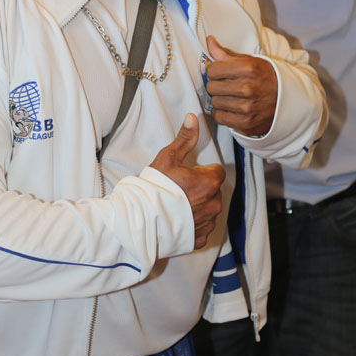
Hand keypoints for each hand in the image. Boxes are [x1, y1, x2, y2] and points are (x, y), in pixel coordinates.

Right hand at [150, 113, 224, 249]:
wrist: (140, 219)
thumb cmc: (153, 187)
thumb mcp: (168, 157)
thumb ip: (185, 138)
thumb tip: (193, 117)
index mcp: (210, 182)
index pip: (216, 171)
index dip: (200, 171)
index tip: (186, 174)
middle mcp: (214, 203)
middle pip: (213, 191)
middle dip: (200, 189)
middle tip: (178, 190)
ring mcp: (208, 222)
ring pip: (209, 209)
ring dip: (198, 206)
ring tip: (176, 205)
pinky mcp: (201, 238)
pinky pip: (202, 227)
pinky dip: (193, 223)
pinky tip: (177, 219)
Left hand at [206, 36, 277, 135]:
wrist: (288, 101)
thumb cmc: (266, 79)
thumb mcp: (250, 62)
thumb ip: (226, 54)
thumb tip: (208, 41)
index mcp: (249, 68)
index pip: (212, 69)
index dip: (214, 71)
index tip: (220, 73)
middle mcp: (248, 88)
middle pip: (211, 87)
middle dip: (216, 86)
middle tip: (226, 86)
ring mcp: (247, 107)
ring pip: (214, 102)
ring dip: (219, 100)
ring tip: (230, 97)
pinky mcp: (246, 123)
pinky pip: (219, 117)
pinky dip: (222, 113)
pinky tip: (231, 109)